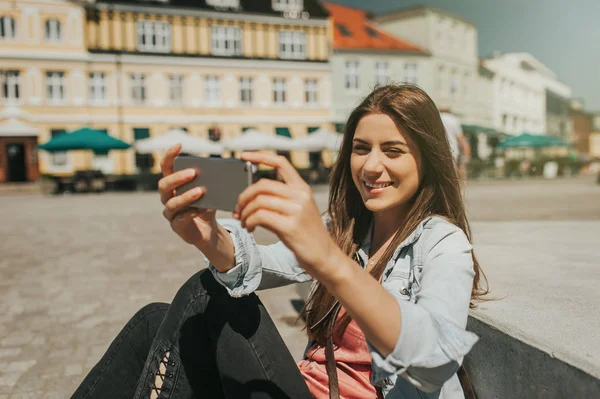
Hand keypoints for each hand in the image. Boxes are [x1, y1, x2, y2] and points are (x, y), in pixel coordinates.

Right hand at [158, 144, 216, 246]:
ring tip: (201, 191)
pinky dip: (192, 212)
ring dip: (186, 196)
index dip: (169, 156)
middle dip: (178, 178)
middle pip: (164, 185)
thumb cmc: (206, 205)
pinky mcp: (176, 226)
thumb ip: (210, 181)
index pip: (166, 167)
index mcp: (173, 184)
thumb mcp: (209, 191)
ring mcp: (170, 212)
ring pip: (172, 203)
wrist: (208, 230)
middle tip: (193, 173)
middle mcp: (167, 197)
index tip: (179, 145)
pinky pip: (181, 219)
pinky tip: (204, 209)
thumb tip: (220, 168)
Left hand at [234, 152, 339, 278]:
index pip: (280, 163)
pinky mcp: (290, 226)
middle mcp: (300, 195)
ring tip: (244, 222)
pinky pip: (260, 216)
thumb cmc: (307, 235)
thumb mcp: (298, 211)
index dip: (260, 156)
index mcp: (302, 188)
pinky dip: (249, 222)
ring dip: (245, 212)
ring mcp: (296, 210)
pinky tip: (250, 228)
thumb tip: (251, 198)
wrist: (325, 257)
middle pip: (262, 184)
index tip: (243, 156)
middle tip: (238, 210)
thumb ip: (279, 200)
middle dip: (244, 196)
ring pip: (259, 201)